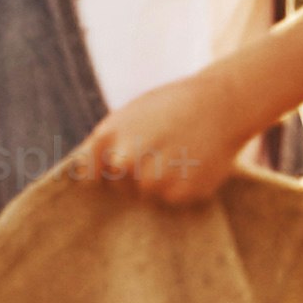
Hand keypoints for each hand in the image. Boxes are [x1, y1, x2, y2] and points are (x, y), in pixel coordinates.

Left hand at [77, 66, 269, 205]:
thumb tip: (81, 175)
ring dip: (159, 183)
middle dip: (134, 178)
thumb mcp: (129, 115)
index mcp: (107, 137)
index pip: (91, 176)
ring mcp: (152, 179)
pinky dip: (181, 186)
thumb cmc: (171, 106)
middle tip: (160, 153)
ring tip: (179, 155)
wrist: (221, 102)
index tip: (123, 165)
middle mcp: (125, 160)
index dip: (108, 172)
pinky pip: (171, 200)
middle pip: (119, 189)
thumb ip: (105, 145)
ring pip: (146, 196)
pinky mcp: (179, 193)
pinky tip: (194, 162)